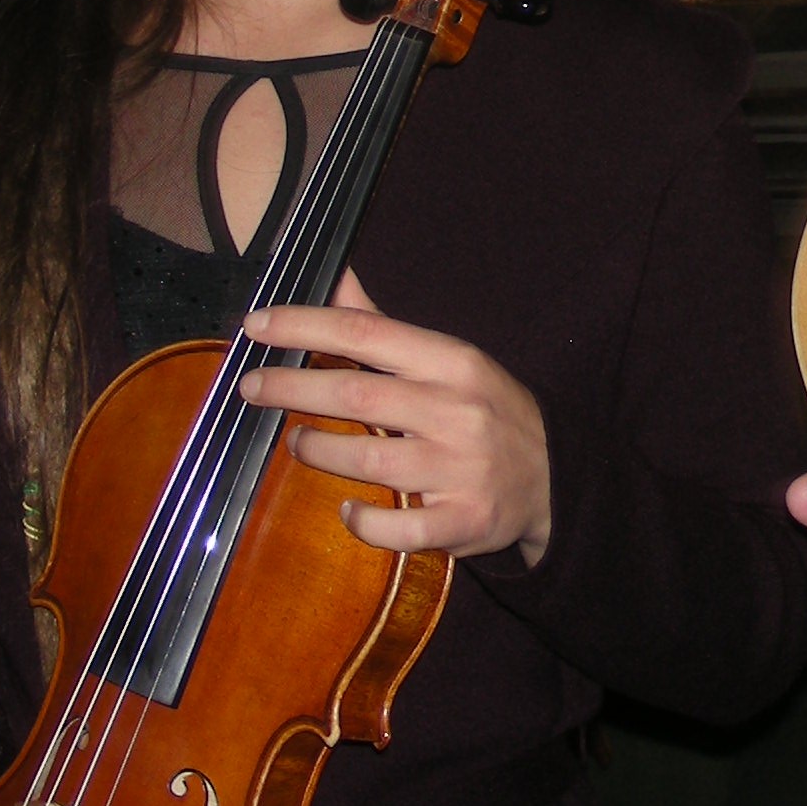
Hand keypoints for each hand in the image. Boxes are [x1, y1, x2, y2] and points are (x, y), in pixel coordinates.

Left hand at [242, 268, 552, 564]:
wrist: (554, 477)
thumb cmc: (485, 410)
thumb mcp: (447, 359)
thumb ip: (384, 325)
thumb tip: (336, 277)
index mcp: (452, 362)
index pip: (365, 332)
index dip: (303, 326)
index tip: (256, 325)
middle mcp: (456, 410)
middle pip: (357, 394)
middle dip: (292, 388)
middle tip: (251, 387)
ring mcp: (461, 469)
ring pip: (370, 461)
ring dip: (319, 450)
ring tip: (297, 443)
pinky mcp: (463, 520)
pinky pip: (399, 529)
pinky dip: (364, 521)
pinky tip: (349, 510)